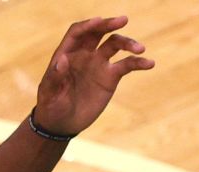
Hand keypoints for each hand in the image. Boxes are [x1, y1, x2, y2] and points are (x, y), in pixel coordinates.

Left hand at [32, 16, 154, 137]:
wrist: (63, 123)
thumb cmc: (51, 107)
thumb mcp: (49, 94)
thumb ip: (54, 77)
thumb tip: (62, 60)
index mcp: (67, 53)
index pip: (78, 32)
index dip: (89, 25)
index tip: (100, 22)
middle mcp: (84, 54)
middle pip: (98, 32)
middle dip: (109, 25)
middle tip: (123, 20)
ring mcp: (98, 64)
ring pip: (114, 45)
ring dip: (127, 43)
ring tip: (141, 49)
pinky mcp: (110, 77)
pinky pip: (126, 65)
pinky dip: (138, 63)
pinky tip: (149, 63)